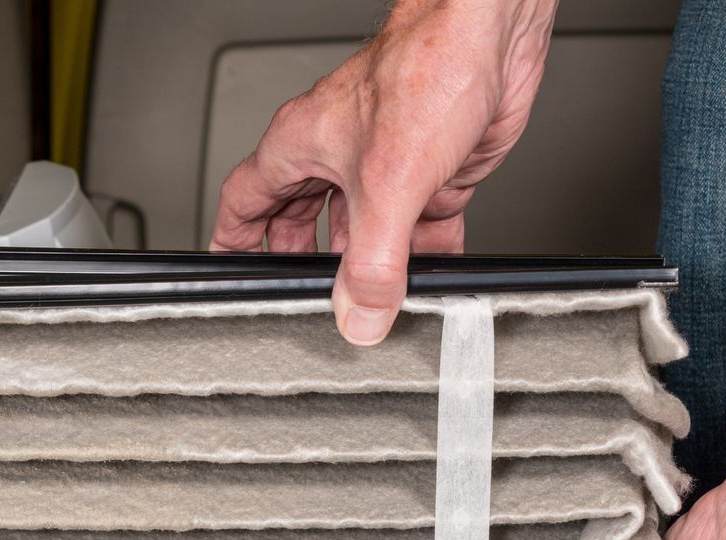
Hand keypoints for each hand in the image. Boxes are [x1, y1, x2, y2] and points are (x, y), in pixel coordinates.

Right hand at [209, 0, 556, 344]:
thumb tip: (360, 314)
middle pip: (302, 223)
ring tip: (373, 305)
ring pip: (363, 232)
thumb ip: (371, 261)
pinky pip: (417, 230)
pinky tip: (430, 280)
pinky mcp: (432, 174)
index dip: (233, 243)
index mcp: (302, 146)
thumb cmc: (427, 68)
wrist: (492, 38)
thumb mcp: (387, 183)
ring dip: (370, 270)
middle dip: (305, 267)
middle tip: (306, 303)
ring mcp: (386, 166)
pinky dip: (422, 259)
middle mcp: (339, 155)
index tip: (233, 277)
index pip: (245, 202)